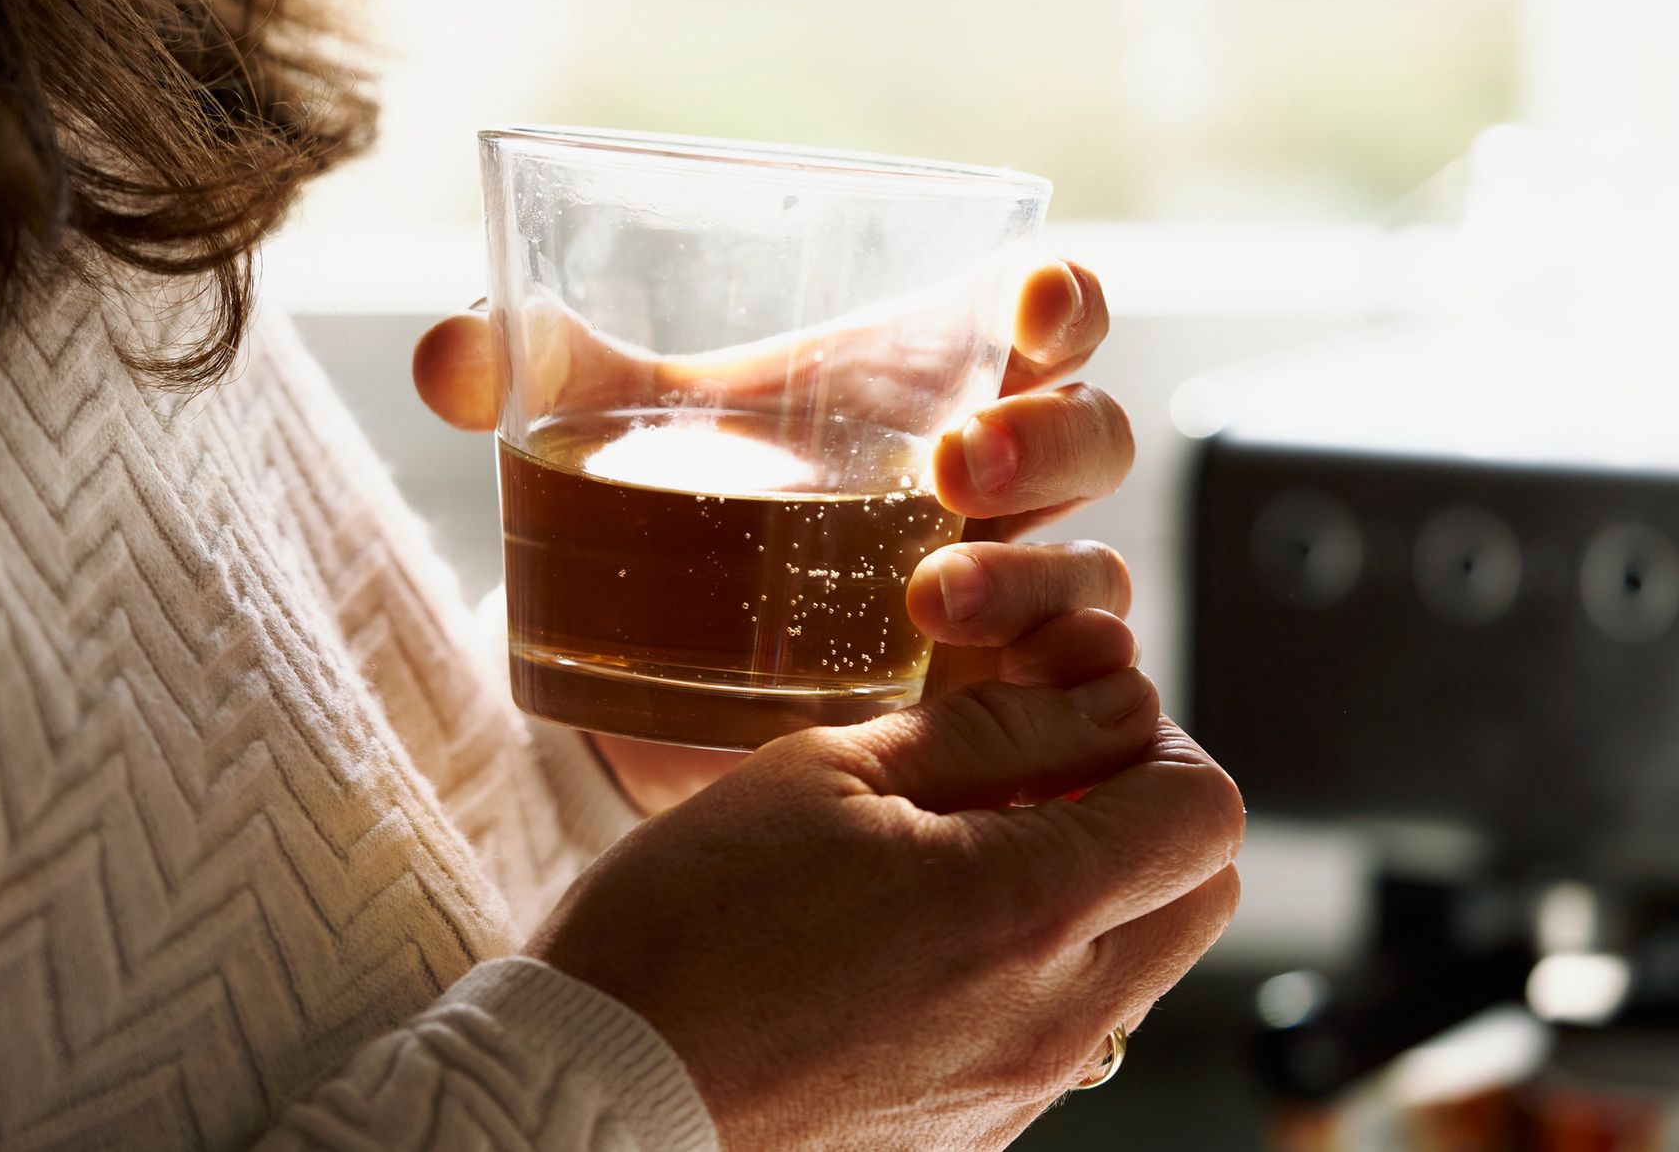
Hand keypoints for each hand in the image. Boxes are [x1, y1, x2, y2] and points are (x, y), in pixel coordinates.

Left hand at [413, 260, 1132, 812]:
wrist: (650, 681)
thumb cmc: (667, 515)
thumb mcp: (602, 439)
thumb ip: (526, 377)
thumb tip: (447, 357)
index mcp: (924, 388)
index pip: (1044, 317)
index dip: (1063, 298)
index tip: (1031, 302)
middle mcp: (987, 492)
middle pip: (1089, 436)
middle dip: (1047, 440)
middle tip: (950, 468)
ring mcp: (1003, 602)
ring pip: (1090, 572)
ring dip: (1036, 579)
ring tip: (929, 603)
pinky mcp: (988, 713)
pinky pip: (1082, 699)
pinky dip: (1075, 697)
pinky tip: (1018, 707)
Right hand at [529, 645, 1244, 1149]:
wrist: (603, 1089)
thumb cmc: (692, 919)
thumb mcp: (829, 773)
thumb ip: (991, 731)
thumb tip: (1109, 701)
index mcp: (1026, 911)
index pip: (1206, 812)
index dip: (1154, 739)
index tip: (1066, 715)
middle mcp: (1055, 1020)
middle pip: (1199, 894)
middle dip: (1145, 811)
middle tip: (1031, 770)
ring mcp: (1023, 1088)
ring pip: (1140, 964)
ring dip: (1093, 886)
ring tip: (961, 846)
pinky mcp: (980, 1131)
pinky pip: (1066, 1027)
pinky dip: (1037, 961)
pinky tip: (921, 928)